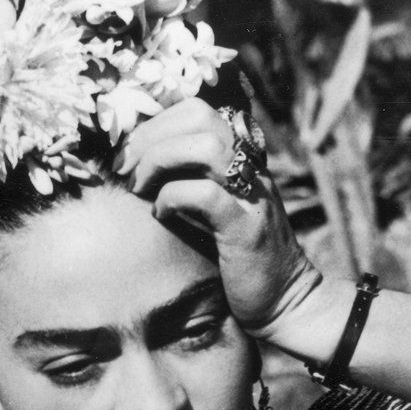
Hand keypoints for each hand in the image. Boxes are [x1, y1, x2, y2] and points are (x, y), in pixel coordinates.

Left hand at [119, 99, 320, 336]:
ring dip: (158, 162)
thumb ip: (186, 176)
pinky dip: (172, 199)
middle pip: (200, 116)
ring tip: (140, 190)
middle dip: (150, 137)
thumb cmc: (235, 255)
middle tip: (126, 171)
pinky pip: (205, 194)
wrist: (284, 299)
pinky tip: (161, 216)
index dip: (154, 124)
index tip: (128, 156)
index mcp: (241, 156)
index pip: (196, 109)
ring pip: (205, 146)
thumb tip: (131, 160)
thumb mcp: (210, 205)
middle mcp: (251, 166)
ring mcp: (252, 194)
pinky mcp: (246, 228)